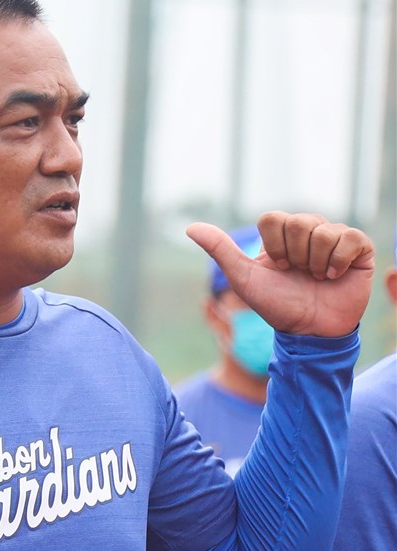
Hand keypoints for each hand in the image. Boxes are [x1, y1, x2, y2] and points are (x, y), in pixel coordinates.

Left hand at [187, 212, 374, 336]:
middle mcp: (308, 232)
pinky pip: (351, 237)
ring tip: (317, 278)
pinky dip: (338, 260)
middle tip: (298, 274)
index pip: (272, 218)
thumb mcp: (243, 278)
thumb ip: (220, 250)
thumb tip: (190, 227)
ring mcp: (334, 239)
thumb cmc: (276, 305)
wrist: (309, 332)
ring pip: (324, 230)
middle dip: (294, 255)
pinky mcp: (359, 250)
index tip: (277, 267)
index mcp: (281, 235)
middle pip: (298, 222)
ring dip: (315, 261)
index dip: (272, 245)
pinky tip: (334, 275)